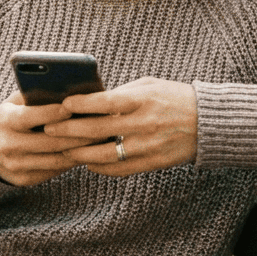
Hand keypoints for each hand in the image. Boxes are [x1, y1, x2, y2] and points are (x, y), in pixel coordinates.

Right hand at [0, 92, 93, 186]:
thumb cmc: (9, 119)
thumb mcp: (14, 104)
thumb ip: (34, 96)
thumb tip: (67, 89)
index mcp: (5, 121)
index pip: (30, 117)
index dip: (53, 112)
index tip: (74, 107)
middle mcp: (8, 145)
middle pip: (49, 141)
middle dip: (77, 134)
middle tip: (100, 126)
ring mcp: (16, 165)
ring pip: (55, 159)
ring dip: (80, 150)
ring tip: (100, 140)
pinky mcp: (25, 179)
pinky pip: (54, 170)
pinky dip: (72, 160)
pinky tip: (87, 152)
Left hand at [44, 78, 197, 177]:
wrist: (208, 122)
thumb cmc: (173, 97)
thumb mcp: (148, 86)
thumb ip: (120, 93)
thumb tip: (88, 102)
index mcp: (141, 99)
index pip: (104, 102)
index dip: (80, 104)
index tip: (62, 105)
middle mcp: (143, 123)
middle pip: (97, 130)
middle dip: (69, 131)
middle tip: (48, 130)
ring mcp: (147, 146)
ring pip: (104, 155)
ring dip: (79, 153)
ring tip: (63, 150)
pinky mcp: (151, 163)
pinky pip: (119, 169)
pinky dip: (100, 167)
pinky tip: (87, 162)